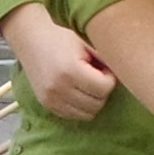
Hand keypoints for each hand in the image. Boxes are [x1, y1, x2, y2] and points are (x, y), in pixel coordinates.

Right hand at [0, 5, 118, 124]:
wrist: (30, 40)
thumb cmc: (61, 38)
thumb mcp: (85, 43)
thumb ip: (104, 59)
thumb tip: (123, 73)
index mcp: (71, 70)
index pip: (104, 88)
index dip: (109, 79)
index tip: (103, 69)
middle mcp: (59, 88)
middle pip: (97, 104)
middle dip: (102, 91)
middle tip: (96, 76)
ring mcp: (51, 99)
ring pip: (87, 114)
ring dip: (92, 101)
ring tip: (87, 84)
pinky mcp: (47, 105)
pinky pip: (73, 116)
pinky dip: (80, 107)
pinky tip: (77, 91)